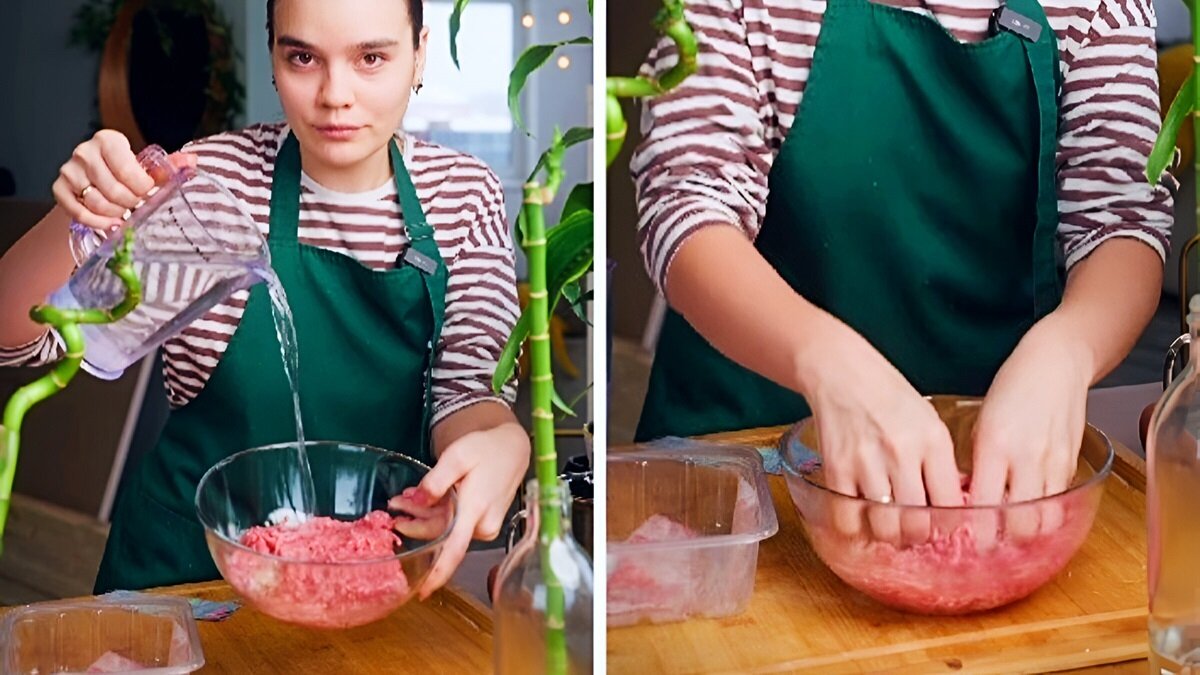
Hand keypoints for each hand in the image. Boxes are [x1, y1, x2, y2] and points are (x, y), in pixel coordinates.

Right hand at [52, 129, 195, 230]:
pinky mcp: (59, 189)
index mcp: (108, 140)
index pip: (128, 170)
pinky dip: (98, 222)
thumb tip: (192, 161)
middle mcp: (84, 152)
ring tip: (125, 212)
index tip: (150, 192)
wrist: (94, 179)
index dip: (143, 188)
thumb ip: (168, 165)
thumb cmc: (124, 171)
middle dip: (132, 203)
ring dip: (117, 213)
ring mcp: (69, 170)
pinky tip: (111, 223)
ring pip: (97, 202)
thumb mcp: (146, 165)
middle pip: (114, 190)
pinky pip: (79, 212)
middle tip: (139, 205)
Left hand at [407, 420, 528, 598]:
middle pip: (440, 535)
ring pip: (445, 529)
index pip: (455, 549)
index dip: (438, 573)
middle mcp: (482, 524)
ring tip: (404, 500)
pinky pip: (454, 524)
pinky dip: (437, 514)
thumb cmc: (487, 449)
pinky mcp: (482, 523)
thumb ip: (435, 481)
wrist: (512, 449)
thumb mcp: (457, 456)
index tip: (422, 592)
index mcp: (476, 509)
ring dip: (423, 517)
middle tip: (395, 505)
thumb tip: (418, 501)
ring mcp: (484, 526)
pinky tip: (423, 500)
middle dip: (415, 524)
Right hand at [802, 322, 962, 544]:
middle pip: (918, 524)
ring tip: (888, 527)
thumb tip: (949, 506)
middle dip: (918, 537)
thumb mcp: (928, 421)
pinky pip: (847, 518)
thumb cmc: (888, 395)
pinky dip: (854, 528)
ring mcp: (867, 462)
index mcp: (933, 441)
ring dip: (887, 535)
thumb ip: (939, 462)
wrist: (841, 370)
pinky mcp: (836, 468)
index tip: (942, 530)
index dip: (948, 528)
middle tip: (913, 531)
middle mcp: (903, 453)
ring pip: (884, 528)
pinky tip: (859, 518)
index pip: (951, 505)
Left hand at [971, 315, 1090, 541]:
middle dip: (1002, 539)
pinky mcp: (1072, 464)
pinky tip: (1029, 508)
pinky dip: (1044, 511)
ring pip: (1045, 520)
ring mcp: (1054, 463)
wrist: (1057, 363)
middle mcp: (1027, 458)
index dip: (974, 530)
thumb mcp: (980, 421)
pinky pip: (1059, 502)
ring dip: (1027, 530)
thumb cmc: (1012, 387)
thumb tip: (965, 495)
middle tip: (987, 540)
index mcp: (996, 445)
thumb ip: (976, 460)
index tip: (962, 540)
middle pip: (1020, 524)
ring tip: (1009, 530)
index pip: (983, 504)